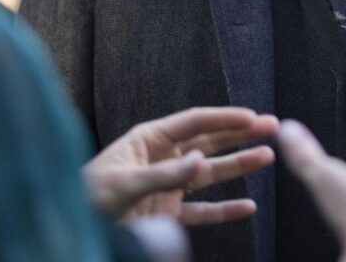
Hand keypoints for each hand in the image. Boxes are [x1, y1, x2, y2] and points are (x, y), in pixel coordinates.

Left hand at [84, 106, 277, 224]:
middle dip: (240, 134)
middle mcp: (162, 158)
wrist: (74, 227)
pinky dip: (225, 210)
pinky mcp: (167, 213)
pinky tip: (248, 207)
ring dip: (239, 165)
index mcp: (149, 139)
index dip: (225, 119)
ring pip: (211, 173)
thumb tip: (201, 162)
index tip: (252, 118)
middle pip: (209, 141)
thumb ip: (164, 174)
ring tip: (269, 156)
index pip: (195, 122)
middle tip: (271, 126)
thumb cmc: (87, 197)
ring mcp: (167, 185)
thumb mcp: (124, 184)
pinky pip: (202, 211)